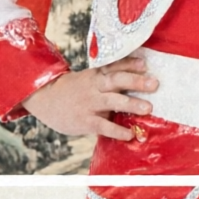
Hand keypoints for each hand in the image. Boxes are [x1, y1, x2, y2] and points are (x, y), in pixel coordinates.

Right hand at [22, 55, 156, 141]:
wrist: (43, 99)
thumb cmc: (74, 90)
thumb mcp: (89, 79)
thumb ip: (109, 79)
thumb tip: (140, 77)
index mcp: (96, 75)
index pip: (114, 67)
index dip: (129, 64)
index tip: (144, 64)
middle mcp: (94, 87)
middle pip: (116, 80)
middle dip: (135, 82)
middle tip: (154, 84)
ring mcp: (89, 104)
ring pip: (112, 101)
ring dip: (131, 104)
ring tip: (148, 108)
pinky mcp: (85, 121)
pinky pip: (103, 126)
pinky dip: (116, 130)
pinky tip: (129, 134)